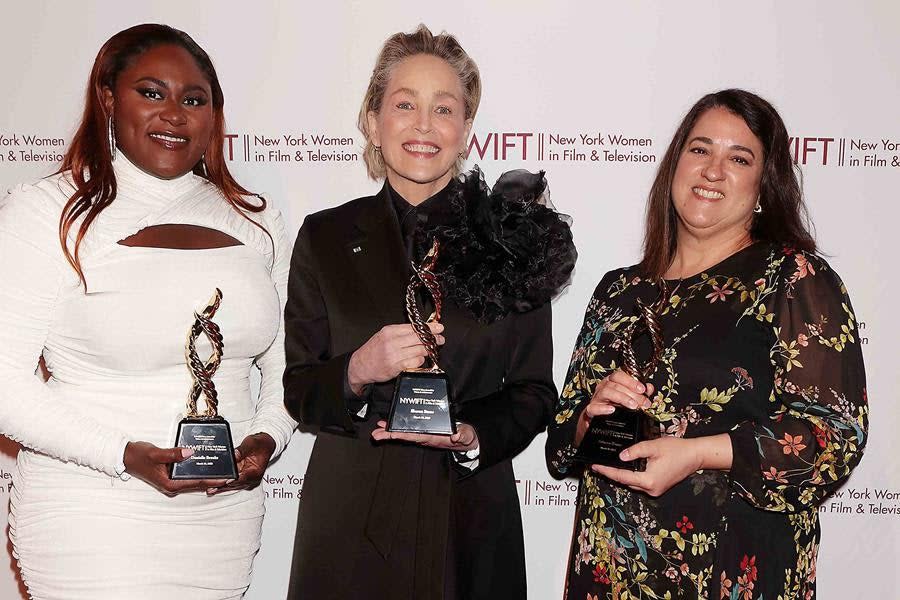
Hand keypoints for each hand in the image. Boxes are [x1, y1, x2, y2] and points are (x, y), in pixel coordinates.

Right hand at [123, 440, 228, 496]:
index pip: (196, 483)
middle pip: (197, 484)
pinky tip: (205, 466)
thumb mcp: (156, 453)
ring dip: (206, 477)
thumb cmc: (139, 456)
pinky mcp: (171, 477)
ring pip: (193, 481)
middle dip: (213, 480)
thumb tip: (189, 453)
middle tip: (229, 473)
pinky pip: (188, 476)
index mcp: (170, 484)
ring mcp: (171, 482)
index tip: (226, 478)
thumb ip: (173, 454)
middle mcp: (172, 486)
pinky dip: (197, 472)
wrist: (126, 456)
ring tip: (222, 470)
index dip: (212, 481)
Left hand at [207, 433, 275, 495]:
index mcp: (256, 472)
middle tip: (211, 488)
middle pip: (235, 484)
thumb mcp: (251, 443)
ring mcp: (246, 479)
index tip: (224, 481)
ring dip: (221, 487)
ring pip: (231, 485)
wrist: (265, 444)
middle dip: (223, 486)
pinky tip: (213, 486)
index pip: (243, 478)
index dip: (233, 480)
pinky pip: (231, 482)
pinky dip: (223, 484)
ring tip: (210, 489)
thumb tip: (234, 455)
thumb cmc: (260, 444)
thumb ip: (242, 450)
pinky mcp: (241, 478)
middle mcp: (251, 478)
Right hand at [348, 323, 444, 393]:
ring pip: (419, 350)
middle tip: (440, 339)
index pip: (414, 327)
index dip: (429, 327)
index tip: (439, 327)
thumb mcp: (384, 335)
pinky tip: (418, 359)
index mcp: (390, 331)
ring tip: (429, 350)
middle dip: (433, 338)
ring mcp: (394, 355)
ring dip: (427, 350)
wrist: (359, 366)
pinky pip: (415, 362)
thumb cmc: (373, 351)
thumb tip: (420, 330)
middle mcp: (392, 342)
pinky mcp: (396, 367)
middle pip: (419, 338)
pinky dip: (419, 360)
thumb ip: (401, 332)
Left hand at [371, 420, 478, 451]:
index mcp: (433, 438)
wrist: (467, 440)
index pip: (415, 436)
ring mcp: (425, 435)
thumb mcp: (467, 436)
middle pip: (405, 436)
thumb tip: (457, 435)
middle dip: (389, 435)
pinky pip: (409, 431)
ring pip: (405, 434)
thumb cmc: (466, 437)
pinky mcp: (425, 432)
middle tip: (375, 434)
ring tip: (378, 428)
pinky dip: (399, 428)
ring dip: (391, 432)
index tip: (390, 434)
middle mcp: (426, 438)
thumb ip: (462, 435)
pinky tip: (390, 425)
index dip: (401, 435)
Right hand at [575, 369, 654, 445]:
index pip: (619, 375)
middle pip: (615, 384)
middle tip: (643, 402)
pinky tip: (612, 410)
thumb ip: (639, 393)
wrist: (599, 423)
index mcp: (611, 382)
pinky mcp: (591, 411)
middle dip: (632, 393)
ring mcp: (596, 399)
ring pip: (606, 392)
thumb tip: (649, 388)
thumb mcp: (628, 398)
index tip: (642, 389)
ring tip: (633, 406)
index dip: (631, 381)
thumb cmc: (614, 407)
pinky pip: (593, 407)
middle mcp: (602, 388)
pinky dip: (602, 408)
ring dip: (621, 398)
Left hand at [590, 433, 732, 496]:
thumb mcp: (653, 446)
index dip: (607, 471)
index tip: (594, 467)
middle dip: (611, 474)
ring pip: (633, 484)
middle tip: (597, 466)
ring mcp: (656, 490)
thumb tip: (621, 456)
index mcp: (649, 481)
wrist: (695, 456)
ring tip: (607, 466)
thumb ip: (635, 451)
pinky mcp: (659, 487)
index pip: (622, 477)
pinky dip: (631, 476)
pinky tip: (624, 468)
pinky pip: (640, 483)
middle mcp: (651, 489)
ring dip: (621, 476)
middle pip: (626, 482)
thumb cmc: (677, 450)